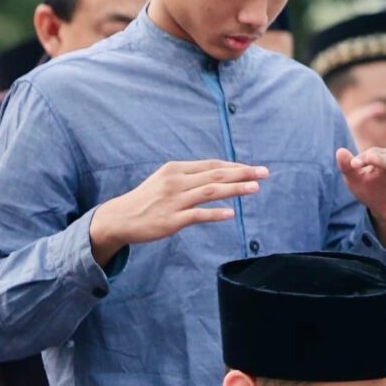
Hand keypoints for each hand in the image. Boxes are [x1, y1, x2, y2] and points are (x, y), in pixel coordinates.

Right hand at [88, 158, 267, 265]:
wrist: (120, 218)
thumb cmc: (147, 200)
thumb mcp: (166, 181)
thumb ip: (189, 178)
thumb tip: (216, 177)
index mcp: (176, 169)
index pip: (211, 165)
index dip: (234, 166)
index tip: (253, 168)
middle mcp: (177, 182)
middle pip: (215, 175)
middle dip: (242, 173)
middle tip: (264, 173)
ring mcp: (174, 201)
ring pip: (210, 192)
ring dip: (235, 189)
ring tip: (255, 188)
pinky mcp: (172, 220)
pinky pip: (197, 215)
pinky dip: (215, 214)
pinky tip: (231, 214)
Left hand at [336, 144, 385, 238]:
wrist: (385, 213)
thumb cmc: (370, 191)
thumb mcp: (355, 181)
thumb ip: (347, 167)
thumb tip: (340, 151)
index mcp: (381, 160)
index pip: (373, 154)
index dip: (364, 158)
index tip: (353, 165)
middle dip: (381, 159)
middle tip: (371, 159)